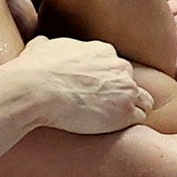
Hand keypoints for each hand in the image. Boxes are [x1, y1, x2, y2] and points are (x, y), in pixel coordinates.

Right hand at [7, 36, 152, 134]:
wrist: (35, 90)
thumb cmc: (34, 70)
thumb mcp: (40, 47)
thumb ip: (49, 46)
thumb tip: (41, 46)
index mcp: (103, 51)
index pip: (116, 67)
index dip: (107, 81)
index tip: (97, 93)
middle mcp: (119, 66)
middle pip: (130, 83)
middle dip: (120, 95)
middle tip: (104, 110)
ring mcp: (125, 89)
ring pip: (143, 101)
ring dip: (130, 110)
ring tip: (115, 123)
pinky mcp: (125, 112)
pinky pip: (139, 118)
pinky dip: (128, 125)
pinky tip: (115, 131)